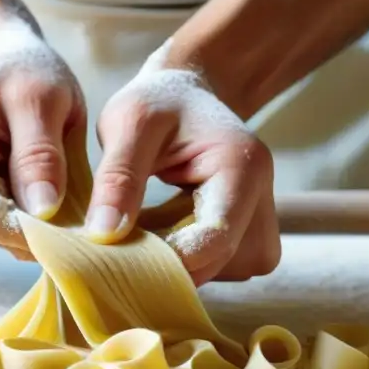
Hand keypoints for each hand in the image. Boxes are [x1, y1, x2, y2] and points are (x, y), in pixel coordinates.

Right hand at [0, 16, 85, 257]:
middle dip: (28, 225)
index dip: (29, 232)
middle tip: (70, 197)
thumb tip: (43, 212)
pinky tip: (20, 181)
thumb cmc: (24, 71)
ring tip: (41, 178)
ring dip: (20, 219)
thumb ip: (41, 155)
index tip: (70, 232)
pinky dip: (9, 215)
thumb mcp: (44, 99)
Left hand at [87, 41, 280, 285]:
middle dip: (170, 264)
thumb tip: (104, 234)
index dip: (169, 259)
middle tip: (121, 247)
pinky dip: (186, 260)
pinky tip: (161, 234)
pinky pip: (219, 267)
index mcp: (243, 165)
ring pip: (222, 271)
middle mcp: (264, 198)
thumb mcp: (128, 124)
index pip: (216, 237)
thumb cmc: (156, 103)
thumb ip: (117, 176)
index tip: (120, 259)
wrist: (184, 97)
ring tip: (143, 229)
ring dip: (178, 262)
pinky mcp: (250, 238)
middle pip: (221, 261)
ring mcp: (262, 223)